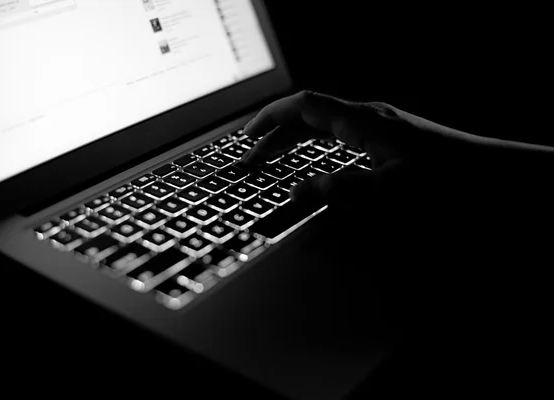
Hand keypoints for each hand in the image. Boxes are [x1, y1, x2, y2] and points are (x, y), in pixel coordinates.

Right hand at [242, 91, 462, 204]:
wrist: (489, 175)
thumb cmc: (446, 181)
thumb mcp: (390, 191)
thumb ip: (342, 190)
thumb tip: (298, 191)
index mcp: (362, 121)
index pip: (304, 105)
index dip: (271, 117)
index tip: (247, 136)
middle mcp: (367, 115)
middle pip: (309, 114)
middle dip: (276, 134)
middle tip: (252, 157)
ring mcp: (377, 123)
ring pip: (323, 122)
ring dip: (295, 137)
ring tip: (272, 156)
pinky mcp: (386, 134)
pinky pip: (338, 130)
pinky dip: (315, 142)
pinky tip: (312, 157)